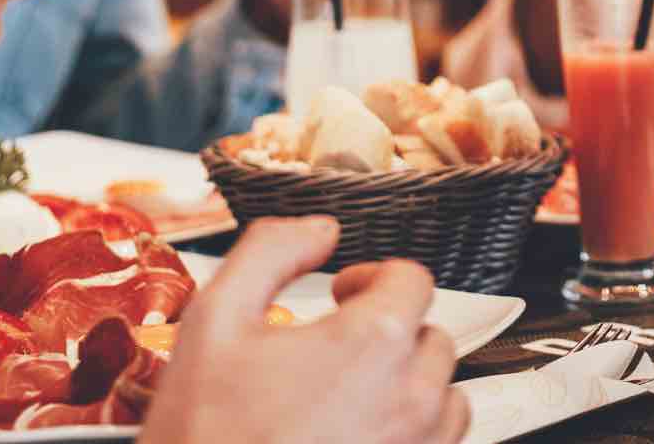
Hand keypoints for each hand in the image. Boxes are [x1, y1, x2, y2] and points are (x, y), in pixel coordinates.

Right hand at [143, 218, 467, 443]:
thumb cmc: (206, 434)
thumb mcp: (215, 319)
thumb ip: (270, 251)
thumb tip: (317, 230)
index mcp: (373, 344)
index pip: (413, 279)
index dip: (373, 276)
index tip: (342, 293)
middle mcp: (411, 401)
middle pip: (432, 337)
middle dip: (390, 330)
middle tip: (338, 345)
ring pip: (446, 399)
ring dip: (410, 385)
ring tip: (354, 393)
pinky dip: (409, 433)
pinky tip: (357, 431)